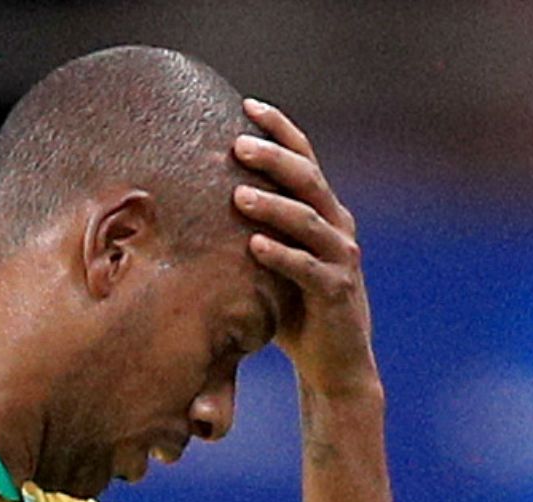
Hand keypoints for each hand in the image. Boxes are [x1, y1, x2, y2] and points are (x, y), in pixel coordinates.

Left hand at [232, 99, 376, 394]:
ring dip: (272, 205)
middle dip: (274, 158)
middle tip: (238, 143)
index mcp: (324, 212)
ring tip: (238, 194)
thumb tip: (190, 205)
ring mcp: (341, 259)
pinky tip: (254, 245)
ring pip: (308, 220)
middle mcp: (338, 227)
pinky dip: (281, 255)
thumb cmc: (295, 310)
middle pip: (308, 180)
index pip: (305, 159)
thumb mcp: (271, 264)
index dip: (281, 130)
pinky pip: (308, 268)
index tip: (247, 105)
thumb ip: (249, 231)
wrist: (335, 365)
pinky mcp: (338, 292)